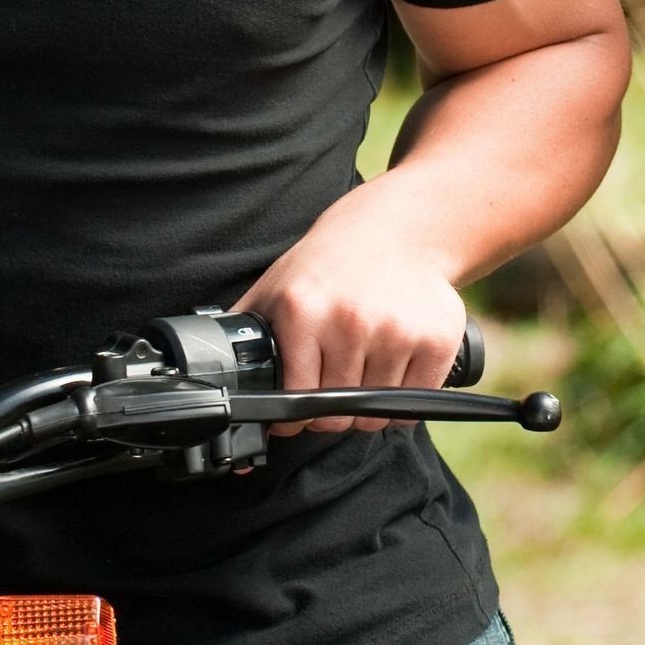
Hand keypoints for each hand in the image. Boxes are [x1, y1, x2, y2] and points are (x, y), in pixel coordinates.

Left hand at [232, 183, 468, 434]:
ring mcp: (397, 331)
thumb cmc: (328, 266)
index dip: (295, 413)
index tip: (299, 409)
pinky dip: (403, 402)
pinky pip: (415, 405)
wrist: (397, 229)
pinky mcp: (437, 339)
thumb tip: (207, 382)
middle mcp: (350, 321)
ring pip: (376, 415)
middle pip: (337, 414)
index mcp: (303, 311)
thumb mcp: (274, 288)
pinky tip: (393, 369)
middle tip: (335, 382)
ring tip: (365, 368)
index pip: (296, 400)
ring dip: (368, 406)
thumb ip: (240, 334)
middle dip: (332, 411)